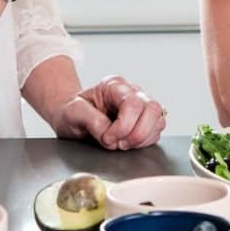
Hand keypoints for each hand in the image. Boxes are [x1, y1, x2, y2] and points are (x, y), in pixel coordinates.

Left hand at [49, 75, 167, 149]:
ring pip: (158, 120)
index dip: (123, 126)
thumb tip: (109, 132)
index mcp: (114, 86)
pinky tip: (128, 143)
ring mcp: (141, 106)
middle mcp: (132, 92)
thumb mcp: (72, 112)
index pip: (133, 103)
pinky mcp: (145, 120)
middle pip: (152, 109)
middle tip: (119, 144)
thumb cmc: (71, 112)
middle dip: (137, 133)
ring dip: (142, 138)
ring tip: (122, 144)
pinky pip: (156, 131)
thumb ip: (90, 119)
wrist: (71, 118)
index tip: (107, 138)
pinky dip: (145, 142)